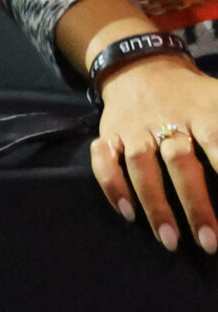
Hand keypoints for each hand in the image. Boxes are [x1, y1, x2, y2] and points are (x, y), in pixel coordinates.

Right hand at [91, 54, 217, 252]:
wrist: (141, 67)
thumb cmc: (194, 97)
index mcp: (202, 112)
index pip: (216, 142)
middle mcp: (166, 119)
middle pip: (180, 161)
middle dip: (195, 204)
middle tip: (210, 244)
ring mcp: (135, 128)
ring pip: (141, 165)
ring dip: (154, 204)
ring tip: (170, 241)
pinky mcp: (110, 133)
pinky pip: (104, 159)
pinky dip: (112, 185)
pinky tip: (126, 212)